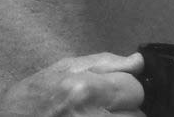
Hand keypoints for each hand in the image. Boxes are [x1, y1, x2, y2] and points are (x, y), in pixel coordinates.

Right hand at [0, 52, 144, 115]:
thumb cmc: (36, 94)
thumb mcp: (67, 67)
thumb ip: (106, 63)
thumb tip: (138, 62)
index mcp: (84, 88)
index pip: (134, 89)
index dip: (127, 87)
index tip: (116, 89)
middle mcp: (90, 116)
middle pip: (137, 115)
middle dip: (126, 108)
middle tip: (105, 105)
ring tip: (99, 114)